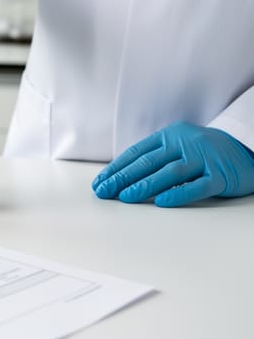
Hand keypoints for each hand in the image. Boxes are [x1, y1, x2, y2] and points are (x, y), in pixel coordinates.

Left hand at [92, 121, 253, 206]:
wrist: (247, 148)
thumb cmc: (205, 151)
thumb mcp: (178, 145)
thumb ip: (155, 157)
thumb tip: (121, 177)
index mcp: (170, 136)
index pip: (137, 153)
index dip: (116, 168)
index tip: (100, 182)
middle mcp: (185, 144)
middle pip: (149, 162)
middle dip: (123, 178)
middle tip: (104, 192)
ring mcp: (204, 159)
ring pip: (169, 173)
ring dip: (145, 186)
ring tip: (126, 197)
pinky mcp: (221, 175)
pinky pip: (197, 186)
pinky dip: (179, 194)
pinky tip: (162, 202)